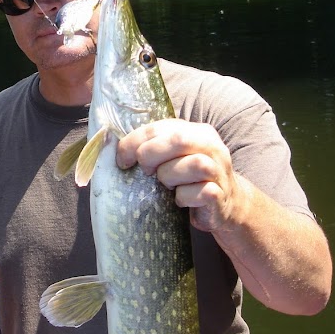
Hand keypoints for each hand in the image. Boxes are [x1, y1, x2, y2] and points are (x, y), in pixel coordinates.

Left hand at [115, 118, 245, 231]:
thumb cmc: (189, 180)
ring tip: (167, 186)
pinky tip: (180, 201)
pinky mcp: (220, 194)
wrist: (226, 205)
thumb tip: (108, 144)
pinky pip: (200, 192)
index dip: (134, 141)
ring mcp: (218, 170)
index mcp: (196, 131)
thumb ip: (151, 147)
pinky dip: (184, 198)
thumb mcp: (172, 158)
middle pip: (178, 140)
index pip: (159, 127)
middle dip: (151, 155)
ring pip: (193, 164)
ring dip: (170, 176)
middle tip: (145, 171)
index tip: (121, 159)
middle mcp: (210, 146)